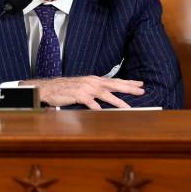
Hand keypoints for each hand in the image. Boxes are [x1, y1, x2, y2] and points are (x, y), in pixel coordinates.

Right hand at [20, 76, 143, 108]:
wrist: (49, 88)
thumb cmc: (68, 89)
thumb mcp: (85, 86)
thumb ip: (97, 90)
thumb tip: (110, 94)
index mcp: (96, 80)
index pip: (115, 80)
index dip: (129, 82)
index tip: (141, 84)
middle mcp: (93, 82)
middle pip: (114, 84)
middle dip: (129, 88)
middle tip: (141, 91)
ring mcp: (85, 88)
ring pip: (104, 94)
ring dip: (117, 101)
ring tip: (127, 107)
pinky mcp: (77, 95)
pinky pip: (89, 102)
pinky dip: (95, 106)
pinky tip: (101, 111)